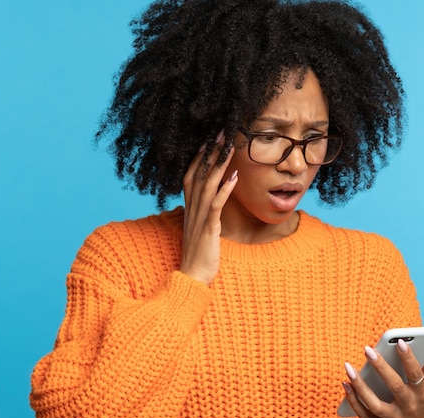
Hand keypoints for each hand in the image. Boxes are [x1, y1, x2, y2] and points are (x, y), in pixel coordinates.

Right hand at [179, 133, 237, 284]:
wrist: (192, 278)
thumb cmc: (199, 256)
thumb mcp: (200, 230)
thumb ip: (204, 215)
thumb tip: (211, 204)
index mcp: (189, 209)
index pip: (192, 176)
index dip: (199, 157)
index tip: (209, 139)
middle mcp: (192, 209)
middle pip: (199, 174)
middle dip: (210, 152)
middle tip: (221, 132)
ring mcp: (199, 218)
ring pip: (207, 184)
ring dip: (218, 164)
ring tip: (229, 146)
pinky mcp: (208, 229)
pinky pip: (216, 204)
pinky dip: (224, 189)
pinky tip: (234, 176)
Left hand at [342, 340, 423, 417]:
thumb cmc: (422, 398)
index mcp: (422, 393)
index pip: (415, 374)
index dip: (409, 358)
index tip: (399, 342)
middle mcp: (409, 406)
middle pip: (394, 387)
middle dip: (381, 367)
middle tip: (367, 349)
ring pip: (375, 405)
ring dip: (360, 387)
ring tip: (349, 368)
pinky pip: (365, 415)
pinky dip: (354, 401)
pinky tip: (346, 384)